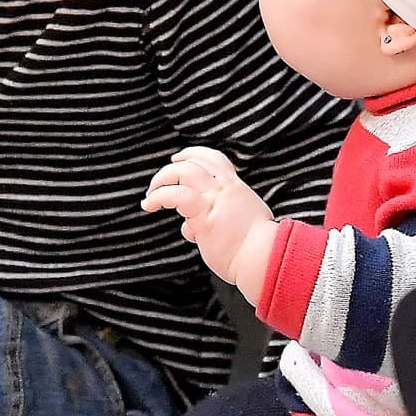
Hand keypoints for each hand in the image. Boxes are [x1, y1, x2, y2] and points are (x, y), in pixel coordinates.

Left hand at [141, 146, 276, 304]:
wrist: (266, 259)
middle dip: (173, 166)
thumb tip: (191, 229)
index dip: (195, 155)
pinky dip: (158, 196)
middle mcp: (225, 189)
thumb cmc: (256, 250)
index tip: (180, 160)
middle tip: (158, 181)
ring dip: (162, 179)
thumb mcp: (241, 226)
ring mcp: (214, 200)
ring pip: (184, 171)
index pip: (215, 160)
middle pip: (196, 161)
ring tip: (151, 195)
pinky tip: (149, 205)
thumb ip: (215, 221)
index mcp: (236, 189)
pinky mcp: (204, 216)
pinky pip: (176, 195)